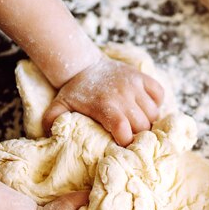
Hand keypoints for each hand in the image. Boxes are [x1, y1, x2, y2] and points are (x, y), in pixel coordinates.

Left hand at [42, 55, 164, 145]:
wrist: (83, 64)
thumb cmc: (74, 92)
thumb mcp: (59, 106)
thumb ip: (52, 121)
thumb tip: (49, 137)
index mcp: (104, 105)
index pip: (123, 128)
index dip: (126, 141)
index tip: (122, 145)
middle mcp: (122, 94)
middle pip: (142, 124)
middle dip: (139, 135)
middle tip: (131, 137)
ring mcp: (134, 84)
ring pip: (153, 112)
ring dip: (148, 121)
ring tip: (138, 124)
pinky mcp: (142, 76)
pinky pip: (159, 93)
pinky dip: (156, 103)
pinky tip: (145, 107)